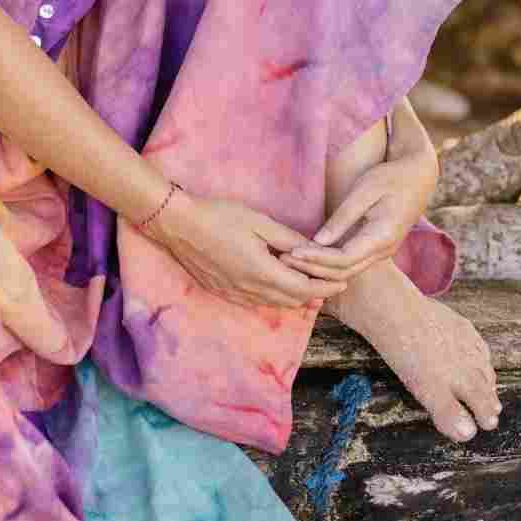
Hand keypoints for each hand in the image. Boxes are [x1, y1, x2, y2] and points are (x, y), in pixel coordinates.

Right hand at [145, 190, 352, 311]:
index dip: (327, 287)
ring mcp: (234, 293)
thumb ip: (288, 239)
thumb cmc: (218, 216)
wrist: (177, 225)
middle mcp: (250, 289)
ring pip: (274, 304)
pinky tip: (277, 283)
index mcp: (262, 271)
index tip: (343, 281)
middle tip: (332, 282)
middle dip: (315, 294)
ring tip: (310, 284)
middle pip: (292, 301)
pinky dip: (274, 297)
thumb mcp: (259, 221)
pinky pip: (256, 301)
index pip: (304, 289)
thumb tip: (313, 249)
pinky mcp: (223, 292)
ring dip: (295, 297)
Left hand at [279, 134, 438, 283]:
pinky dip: (328, 264)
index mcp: (382, 236)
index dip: (316, 259)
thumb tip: (319, 240)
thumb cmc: (391, 177)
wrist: (419, 177)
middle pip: (343, 272)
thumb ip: (343, 217)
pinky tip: (307, 257)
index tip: (292, 251)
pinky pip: (350, 264)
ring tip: (290, 260)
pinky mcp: (375, 248)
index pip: (344, 259)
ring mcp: (381, 252)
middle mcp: (383, 251)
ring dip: (319, 270)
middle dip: (312, 269)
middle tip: (283, 259)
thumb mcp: (365, 190)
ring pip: (346, 272)